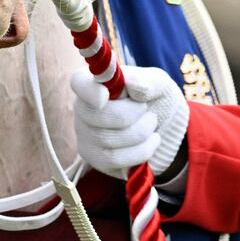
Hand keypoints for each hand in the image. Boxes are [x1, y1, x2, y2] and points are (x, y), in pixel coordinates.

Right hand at [71, 65, 188, 179]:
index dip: (89, 91)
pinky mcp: (96, 159)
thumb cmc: (153, 96)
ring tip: (152, 124)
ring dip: (139, 133)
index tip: (105, 95)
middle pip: (96, 116)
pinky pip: (114, 159)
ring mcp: (86, 135)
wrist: (160, 125)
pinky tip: (151, 141)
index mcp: (93, 81)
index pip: (79, 83)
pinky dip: (140, 151)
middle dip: (130, 114)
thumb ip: (146, 81)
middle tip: (148, 111)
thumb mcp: (157, 82)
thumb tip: (132, 85)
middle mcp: (82, 108)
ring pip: (107, 140)